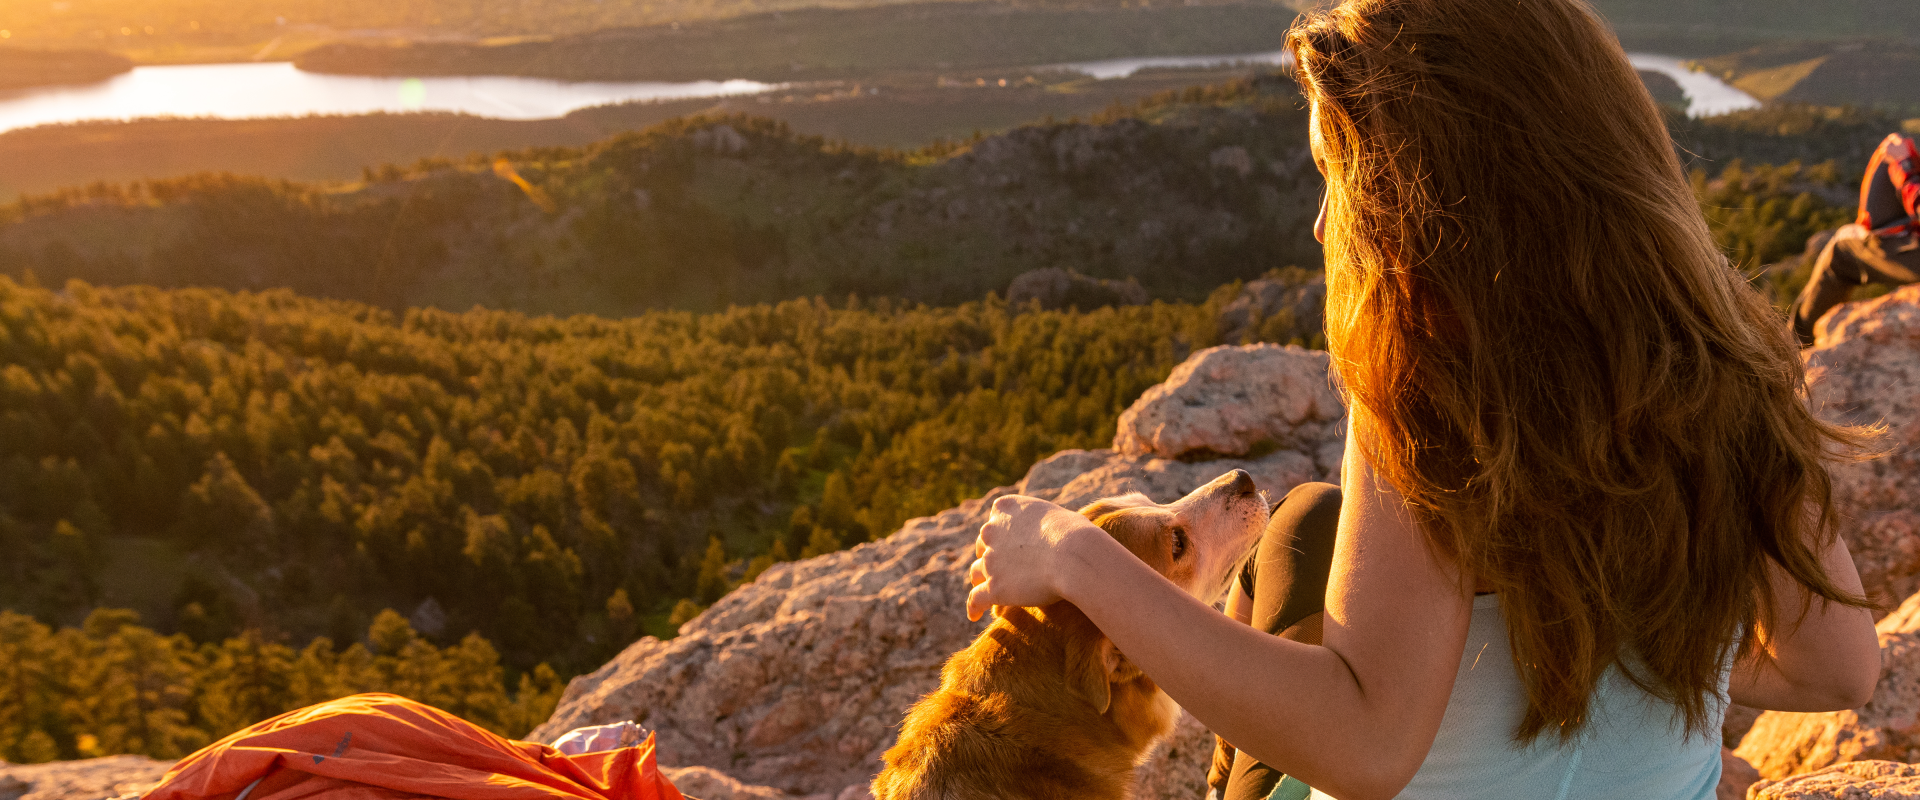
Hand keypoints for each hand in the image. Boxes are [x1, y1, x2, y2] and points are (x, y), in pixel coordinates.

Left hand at [965, 494, 1101, 620]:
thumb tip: (1056, 530)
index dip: (1001, 535)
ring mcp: (990, 560)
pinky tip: (975, 616)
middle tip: (999, 568)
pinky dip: (974, 607)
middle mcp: (991, 531)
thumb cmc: (1076, 534)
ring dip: (981, 580)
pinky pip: (976, 599)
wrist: (1074, 556)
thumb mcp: (1058, 516)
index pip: (995, 521)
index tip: (1007, 544)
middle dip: (990, 556)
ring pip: (977, 572)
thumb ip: (1045, 522)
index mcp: (1005, 509)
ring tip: (985, 591)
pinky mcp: (995, 588)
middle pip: (982, 546)